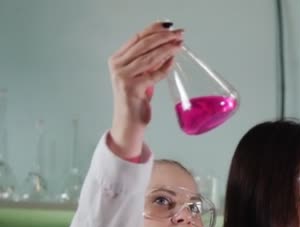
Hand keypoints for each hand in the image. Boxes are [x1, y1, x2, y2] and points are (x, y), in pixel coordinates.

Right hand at [108, 22, 182, 157]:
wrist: (128, 123)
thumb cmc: (136, 100)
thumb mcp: (141, 76)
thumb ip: (148, 62)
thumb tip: (168, 47)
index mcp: (117, 59)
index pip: (137, 37)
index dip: (154, 29)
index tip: (171, 26)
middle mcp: (117, 65)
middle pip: (143, 43)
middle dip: (164, 36)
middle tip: (180, 34)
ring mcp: (122, 76)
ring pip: (149, 56)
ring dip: (167, 48)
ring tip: (179, 44)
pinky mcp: (131, 88)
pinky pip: (153, 73)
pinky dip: (165, 67)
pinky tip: (173, 61)